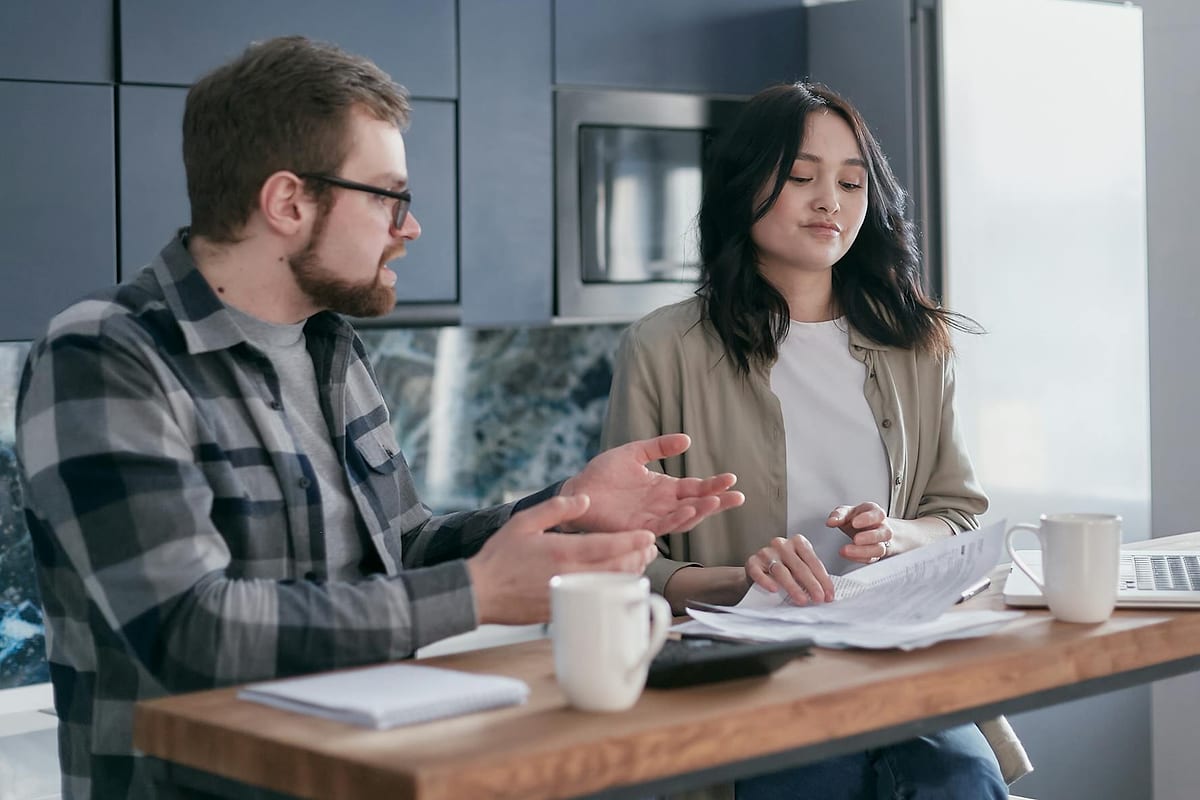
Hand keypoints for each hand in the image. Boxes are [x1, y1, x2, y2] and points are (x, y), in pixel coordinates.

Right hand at [467, 495, 657, 624]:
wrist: (479, 593)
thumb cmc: (499, 557)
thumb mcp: (524, 522)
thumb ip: (556, 508)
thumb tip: (584, 499)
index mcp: (562, 551)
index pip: (608, 546)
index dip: (633, 541)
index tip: (649, 537)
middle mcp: (569, 575)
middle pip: (616, 568)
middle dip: (638, 558)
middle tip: (650, 549)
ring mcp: (568, 595)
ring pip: (609, 586)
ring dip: (629, 575)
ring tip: (639, 563)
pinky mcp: (563, 610)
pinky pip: (595, 600)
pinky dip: (610, 590)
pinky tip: (615, 582)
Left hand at [560, 434, 744, 533]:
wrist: (578, 489)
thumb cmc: (603, 473)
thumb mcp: (634, 453)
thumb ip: (659, 447)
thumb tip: (687, 439)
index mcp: (664, 488)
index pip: (696, 488)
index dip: (714, 484)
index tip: (732, 479)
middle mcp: (663, 506)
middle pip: (697, 505)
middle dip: (718, 501)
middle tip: (738, 496)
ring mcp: (652, 518)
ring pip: (683, 517)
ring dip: (700, 511)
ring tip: (715, 501)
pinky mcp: (638, 528)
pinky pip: (661, 526)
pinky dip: (676, 520)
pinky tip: (689, 510)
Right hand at [746, 535, 834, 604]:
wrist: (757, 571)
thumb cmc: (783, 569)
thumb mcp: (799, 568)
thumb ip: (810, 575)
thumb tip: (825, 593)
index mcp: (798, 542)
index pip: (813, 561)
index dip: (823, 579)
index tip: (829, 594)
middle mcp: (782, 544)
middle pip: (799, 566)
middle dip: (811, 584)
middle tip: (818, 598)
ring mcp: (766, 552)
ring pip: (781, 570)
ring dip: (793, 587)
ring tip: (801, 599)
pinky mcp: (752, 562)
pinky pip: (759, 572)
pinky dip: (766, 581)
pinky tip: (774, 589)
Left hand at [827, 502, 893, 563]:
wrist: (866, 529)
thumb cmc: (858, 518)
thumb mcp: (847, 512)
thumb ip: (839, 515)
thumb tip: (831, 521)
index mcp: (876, 513)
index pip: (878, 514)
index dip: (868, 519)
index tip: (855, 523)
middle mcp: (883, 528)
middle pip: (885, 533)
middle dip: (870, 537)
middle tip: (856, 539)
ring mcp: (882, 542)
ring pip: (880, 549)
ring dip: (863, 551)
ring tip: (847, 550)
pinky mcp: (877, 555)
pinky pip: (873, 559)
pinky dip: (860, 558)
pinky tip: (849, 555)